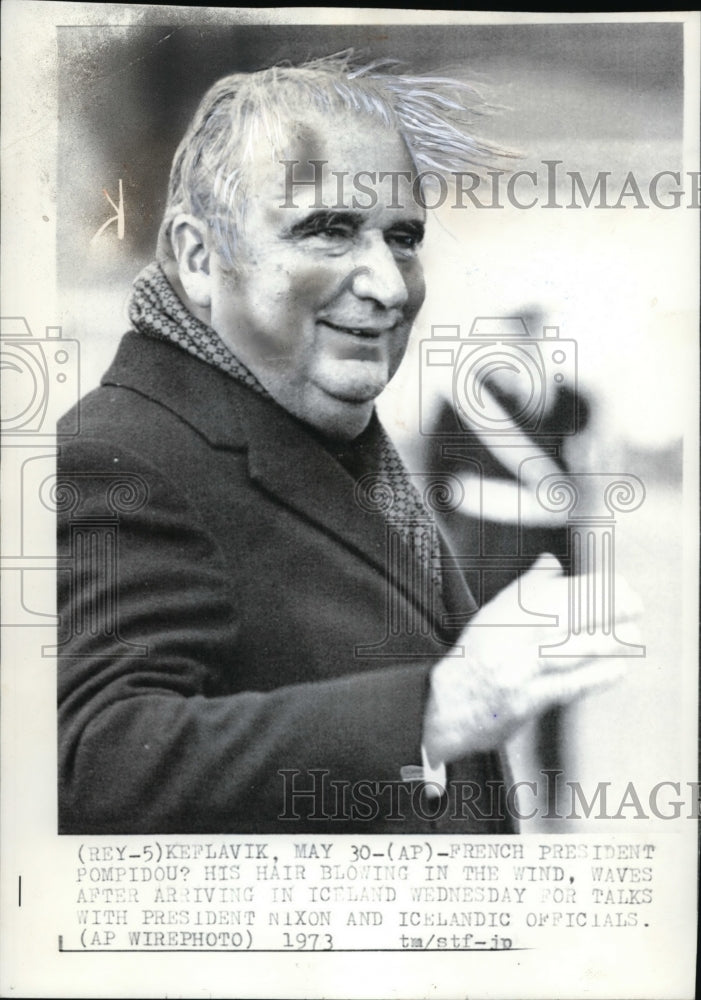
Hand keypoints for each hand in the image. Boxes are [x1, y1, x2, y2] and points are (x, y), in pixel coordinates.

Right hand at [422, 554, 642, 764]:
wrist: (443, 704)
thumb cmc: (475, 657)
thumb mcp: (494, 616)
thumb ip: (526, 589)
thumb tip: (551, 561)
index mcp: (506, 614)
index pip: (558, 593)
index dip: (594, 589)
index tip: (622, 586)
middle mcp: (512, 638)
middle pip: (567, 617)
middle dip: (607, 609)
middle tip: (637, 605)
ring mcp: (518, 669)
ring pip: (570, 650)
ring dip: (607, 642)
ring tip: (635, 636)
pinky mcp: (524, 700)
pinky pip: (565, 686)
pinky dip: (594, 677)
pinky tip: (618, 670)